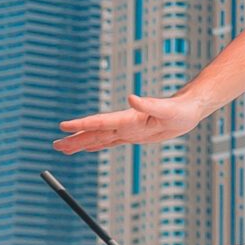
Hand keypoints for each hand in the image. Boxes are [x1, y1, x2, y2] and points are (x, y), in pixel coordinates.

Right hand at [55, 93, 205, 153]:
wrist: (190, 108)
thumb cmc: (181, 109)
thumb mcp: (168, 110)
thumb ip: (150, 104)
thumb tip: (132, 97)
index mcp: (129, 118)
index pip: (100, 122)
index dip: (82, 124)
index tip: (63, 126)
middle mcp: (125, 123)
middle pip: (94, 132)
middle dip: (74, 138)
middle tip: (55, 144)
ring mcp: (128, 129)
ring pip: (99, 138)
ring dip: (81, 143)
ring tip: (63, 147)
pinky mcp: (134, 135)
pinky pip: (110, 141)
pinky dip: (96, 145)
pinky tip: (88, 147)